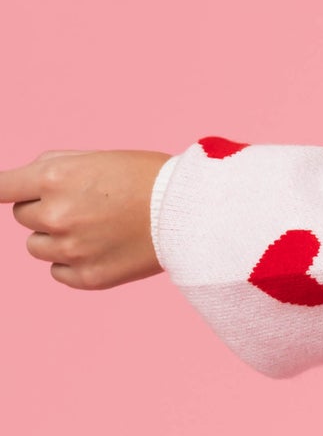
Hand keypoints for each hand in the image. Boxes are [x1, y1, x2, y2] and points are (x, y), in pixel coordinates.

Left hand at [0, 149, 172, 288]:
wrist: (191, 213)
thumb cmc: (148, 178)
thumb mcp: (98, 158)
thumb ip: (54, 167)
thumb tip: (24, 184)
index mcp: (54, 178)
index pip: (0, 187)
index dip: (1, 190)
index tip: (4, 193)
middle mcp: (56, 214)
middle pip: (22, 216)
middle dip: (43, 209)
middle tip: (83, 203)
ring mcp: (70, 249)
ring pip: (36, 246)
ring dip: (56, 237)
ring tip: (94, 227)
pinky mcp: (86, 277)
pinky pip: (58, 271)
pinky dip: (72, 262)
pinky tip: (101, 247)